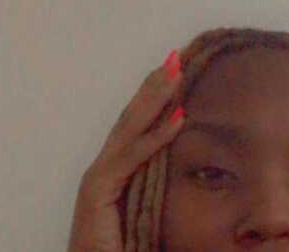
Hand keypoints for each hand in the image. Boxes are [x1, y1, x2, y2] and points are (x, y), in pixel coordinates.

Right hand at [67, 55, 184, 251]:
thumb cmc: (124, 246)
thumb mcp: (149, 207)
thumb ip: (161, 180)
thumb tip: (191, 160)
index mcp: (117, 167)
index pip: (139, 123)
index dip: (156, 95)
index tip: (177, 71)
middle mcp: (106, 165)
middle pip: (133, 116)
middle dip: (155, 84)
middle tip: (176, 56)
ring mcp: (99, 177)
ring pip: (131, 128)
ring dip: (155, 98)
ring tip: (176, 72)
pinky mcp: (97, 193)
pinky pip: (132, 159)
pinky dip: (155, 137)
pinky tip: (178, 118)